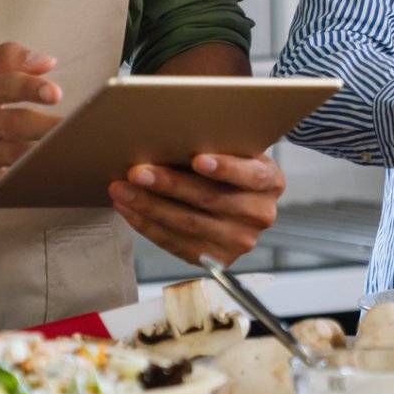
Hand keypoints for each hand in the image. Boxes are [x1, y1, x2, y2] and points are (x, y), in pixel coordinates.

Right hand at [0, 43, 61, 200]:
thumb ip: (5, 58)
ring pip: (12, 157)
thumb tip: (48, 63)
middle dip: (49, 129)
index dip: (31, 88)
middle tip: (78, 130)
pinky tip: (42, 175)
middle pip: (15, 126)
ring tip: (69, 152)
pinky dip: (21, 180)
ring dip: (42, 156)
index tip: (54, 93)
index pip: (5, 85)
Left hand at [108, 153, 283, 264]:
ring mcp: (239, 241)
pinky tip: (129, 210)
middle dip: (169, 185)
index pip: (250, 175)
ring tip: (122, 190)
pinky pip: (175, 244)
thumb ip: (219, 144)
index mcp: (270, 182)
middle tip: (137, 172)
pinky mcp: (216, 260)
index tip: (197, 159)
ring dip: (149, 206)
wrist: (238, 202)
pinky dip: (148, 225)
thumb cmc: (230, 165)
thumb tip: (171, 133)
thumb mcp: (237, 151)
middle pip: (210, 200)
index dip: (224, 168)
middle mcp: (260, 215)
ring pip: (187, 224)